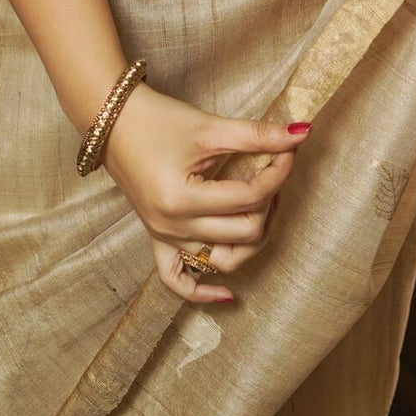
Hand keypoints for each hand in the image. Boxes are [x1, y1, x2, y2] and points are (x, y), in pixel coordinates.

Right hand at [101, 82, 311, 305]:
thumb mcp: (210, 126)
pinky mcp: (157, 239)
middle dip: (270, 200)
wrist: (114, 120)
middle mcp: (172, 227)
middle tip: (275, 168)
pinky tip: (229, 295)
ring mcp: (163, 237)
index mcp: (182, 200)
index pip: (249, 198)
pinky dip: (203, 292)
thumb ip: (257, 135)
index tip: (289, 149)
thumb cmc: (159, 119)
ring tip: (263, 206)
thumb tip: (301, 133)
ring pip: (223, 261)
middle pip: (243, 232)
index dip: (278, 172)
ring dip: (252, 239)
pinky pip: (177, 280)